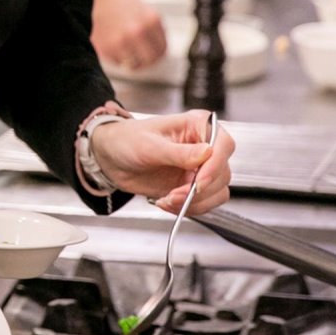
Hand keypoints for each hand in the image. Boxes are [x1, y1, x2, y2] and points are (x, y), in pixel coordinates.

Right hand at [89, 0, 167, 72]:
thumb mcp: (141, 8)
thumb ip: (151, 28)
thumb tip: (156, 49)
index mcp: (151, 20)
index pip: (162, 48)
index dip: (157, 53)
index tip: (153, 54)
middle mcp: (138, 32)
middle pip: (150, 60)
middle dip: (146, 61)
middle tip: (141, 59)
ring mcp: (122, 41)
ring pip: (133, 64)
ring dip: (129, 60)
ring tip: (123, 49)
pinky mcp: (106, 47)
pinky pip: (116, 61)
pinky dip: (115, 56)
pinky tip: (111, 43)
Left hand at [90, 110, 234, 215]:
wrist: (112, 158)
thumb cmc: (128, 140)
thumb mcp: (150, 145)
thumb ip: (179, 152)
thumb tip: (207, 153)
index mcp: (197, 126)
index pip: (223, 145)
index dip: (215, 166)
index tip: (198, 182)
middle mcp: (204, 147)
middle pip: (222, 173)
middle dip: (198, 189)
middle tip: (174, 193)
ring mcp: (200, 168)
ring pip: (218, 191)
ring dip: (194, 202)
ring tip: (168, 199)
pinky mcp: (192, 186)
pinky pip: (205, 203)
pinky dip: (188, 208)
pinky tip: (168, 202)